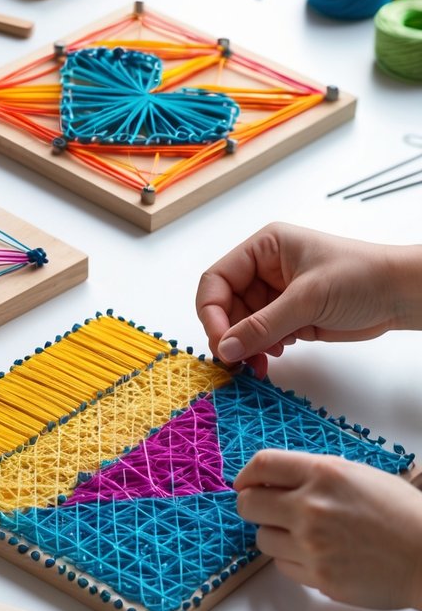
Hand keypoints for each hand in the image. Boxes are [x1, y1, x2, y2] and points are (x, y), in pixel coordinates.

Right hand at [195, 223, 421, 376]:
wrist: (398, 295)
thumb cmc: (361, 277)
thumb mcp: (307, 299)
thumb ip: (263, 325)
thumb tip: (226, 348)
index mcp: (264, 248)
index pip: (217, 280)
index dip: (212, 312)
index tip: (221, 342)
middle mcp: (264, 269)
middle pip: (225, 306)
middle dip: (229, 335)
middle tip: (236, 361)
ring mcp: (275, 295)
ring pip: (241, 326)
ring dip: (245, 347)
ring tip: (258, 362)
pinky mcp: (288, 317)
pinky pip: (260, 337)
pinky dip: (260, 350)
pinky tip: (274, 356)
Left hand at [235, 450, 421, 609]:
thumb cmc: (401, 513)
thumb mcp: (359, 475)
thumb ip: (316, 474)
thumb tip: (277, 479)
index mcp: (323, 475)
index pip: (261, 466)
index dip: (247, 475)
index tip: (245, 482)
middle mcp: (311, 508)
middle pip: (248, 504)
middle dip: (251, 505)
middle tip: (264, 509)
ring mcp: (312, 545)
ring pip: (262, 539)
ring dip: (274, 534)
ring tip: (302, 534)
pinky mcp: (318, 578)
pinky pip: (283, 566)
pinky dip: (292, 559)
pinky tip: (317, 554)